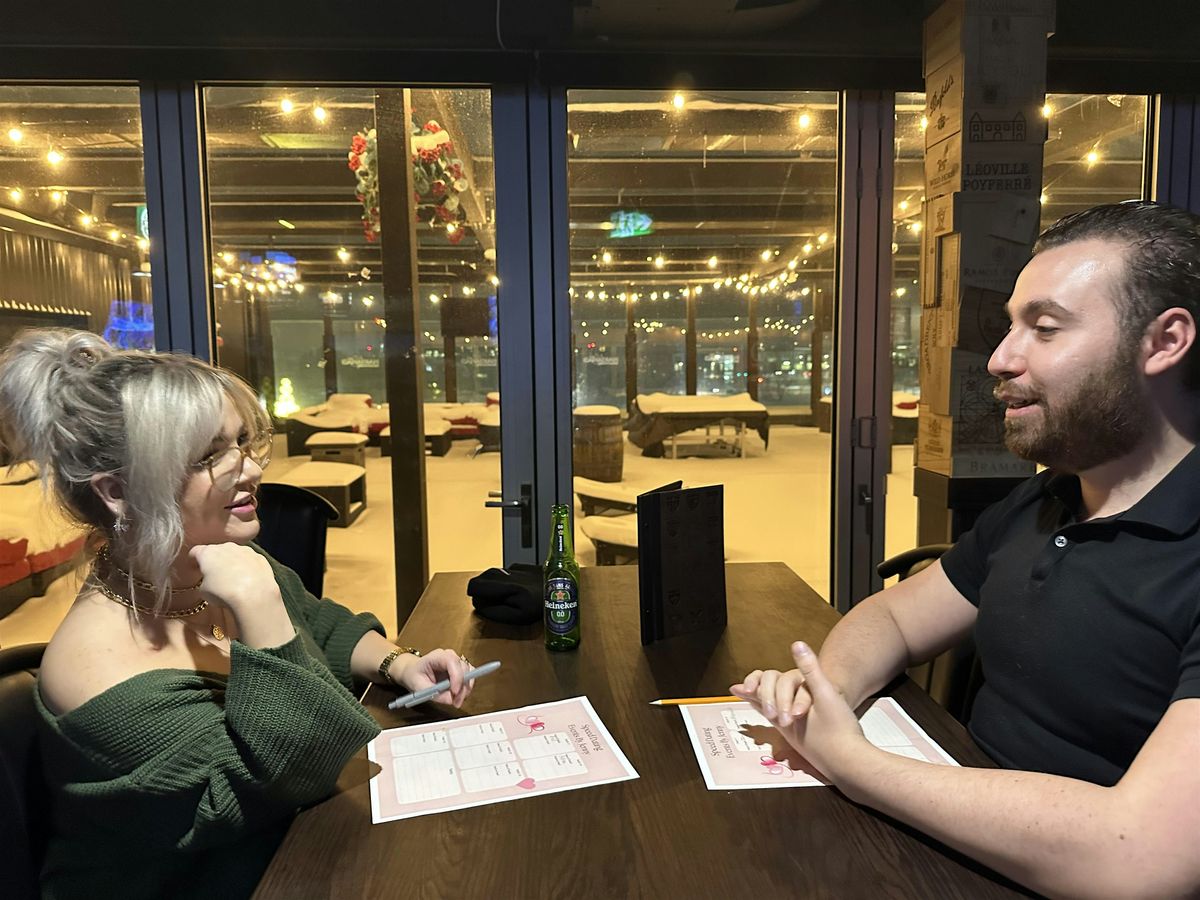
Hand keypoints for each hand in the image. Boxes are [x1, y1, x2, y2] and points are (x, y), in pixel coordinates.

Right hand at [190, 543, 283, 612]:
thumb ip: (205, 580)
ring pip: (235, 554)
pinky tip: (248, 580)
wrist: (254, 594)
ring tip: (233, 579)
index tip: (194, 566)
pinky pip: (250, 561)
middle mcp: (227, 547)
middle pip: (217, 551)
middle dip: (215, 560)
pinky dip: (248, 568)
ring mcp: (246, 550)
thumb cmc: (223, 592)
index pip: (196, 551)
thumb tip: (211, 580)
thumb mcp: (204, 590)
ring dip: (233, 563)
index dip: (194, 559)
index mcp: (208, 552)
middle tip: (214, 574)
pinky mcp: (261, 558)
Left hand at [391, 648, 473, 707]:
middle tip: (456, 703)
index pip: (452, 662)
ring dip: (465, 689)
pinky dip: (466, 688)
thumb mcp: (419, 687)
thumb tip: (451, 700)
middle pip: (464, 669)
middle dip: (462, 687)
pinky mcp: (460, 669)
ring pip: (469, 673)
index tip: (454, 692)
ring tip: (456, 701)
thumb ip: (435, 694)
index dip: (457, 677)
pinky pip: (469, 677)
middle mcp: (450, 656)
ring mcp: (456, 662)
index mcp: (437, 656)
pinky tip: (458, 696)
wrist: (413, 672)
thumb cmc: (415, 676)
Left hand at [730, 641, 867, 781]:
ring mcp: (795, 736)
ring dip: (764, 706)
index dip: (751, 686)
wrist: (851, 765)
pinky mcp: (806, 743)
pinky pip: (786, 726)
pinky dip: (780, 715)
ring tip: (753, 701)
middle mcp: (786, 727)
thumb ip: (810, 670)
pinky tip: (784, 718)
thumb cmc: (839, 730)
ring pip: (774, 718)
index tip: (736, 688)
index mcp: (785, 714)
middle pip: (764, 707)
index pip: (761, 696)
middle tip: (744, 691)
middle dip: (758, 696)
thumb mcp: (825, 693)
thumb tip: (796, 644)